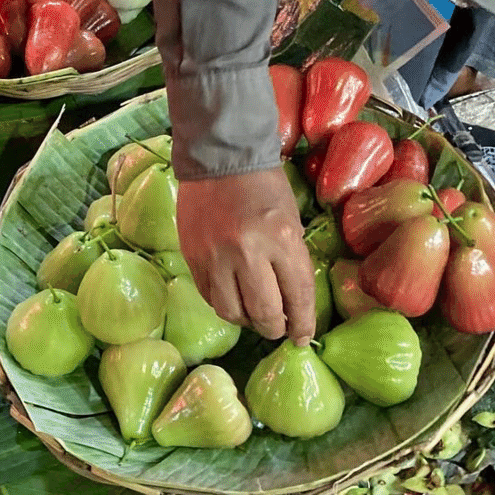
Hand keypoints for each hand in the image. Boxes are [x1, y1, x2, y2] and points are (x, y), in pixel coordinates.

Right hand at [177, 168, 314, 343]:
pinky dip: (223, 304)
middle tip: (277, 328)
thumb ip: (291, 263)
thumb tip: (291, 305)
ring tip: (253, 315)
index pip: (297, 297)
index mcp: (281, 240)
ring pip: (231, 311)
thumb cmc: (264, 186)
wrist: (220, 157)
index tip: (301, 337)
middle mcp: (247, 252)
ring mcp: (215, 256)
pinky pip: (209, 296)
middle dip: (274, 328)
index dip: (302, 323)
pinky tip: (232, 298)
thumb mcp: (291, 222)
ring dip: (246, 321)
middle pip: (263, 312)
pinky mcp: (192, 257)